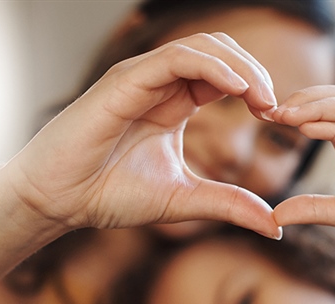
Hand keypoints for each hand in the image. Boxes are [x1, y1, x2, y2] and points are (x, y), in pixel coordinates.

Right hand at [7, 33, 281, 238]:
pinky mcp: (125, 80)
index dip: (255, 88)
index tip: (276, 118)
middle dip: (255, 72)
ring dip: (240, 66)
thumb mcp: (183, 199)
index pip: (224, 75)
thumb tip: (275, 226)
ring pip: (202, 47)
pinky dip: (211, 67)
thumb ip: (228, 204)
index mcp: (173, 103)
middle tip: (275, 106)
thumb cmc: (107, 194)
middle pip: (219, 53)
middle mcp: (159, 83)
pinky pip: (176, 59)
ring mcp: (141, 77)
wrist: (58, 201)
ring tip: (263, 97)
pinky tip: (237, 89)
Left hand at [271, 86, 334, 256]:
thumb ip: (312, 209)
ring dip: (313, 108)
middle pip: (331, 98)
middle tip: (268, 111)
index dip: (292, 109)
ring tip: (284, 115)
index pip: (320, 110)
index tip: (261, 116)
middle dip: (299, 100)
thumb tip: (274, 216)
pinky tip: (310, 129)